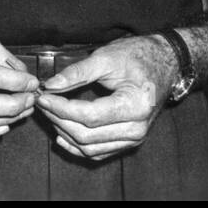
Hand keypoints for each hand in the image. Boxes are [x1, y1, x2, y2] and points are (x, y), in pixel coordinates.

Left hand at [35, 35, 177, 160]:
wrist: (164, 63)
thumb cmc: (138, 55)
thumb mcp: (107, 57)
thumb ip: (77, 72)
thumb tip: (50, 85)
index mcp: (135, 105)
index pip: (89, 115)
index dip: (61, 108)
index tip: (43, 97)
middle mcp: (137, 128)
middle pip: (87, 135)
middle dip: (59, 119)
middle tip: (43, 102)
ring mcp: (135, 138)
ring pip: (90, 147)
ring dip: (65, 132)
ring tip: (50, 113)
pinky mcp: (129, 142)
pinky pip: (98, 152)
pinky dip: (77, 146)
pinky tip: (61, 134)